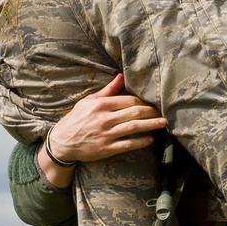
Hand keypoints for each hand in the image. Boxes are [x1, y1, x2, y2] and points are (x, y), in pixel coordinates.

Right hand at [37, 75, 165, 184]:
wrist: (62, 142)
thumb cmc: (76, 119)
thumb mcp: (88, 101)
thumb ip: (106, 90)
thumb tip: (121, 76)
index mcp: (101, 105)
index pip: (128, 100)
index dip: (144, 101)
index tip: (153, 102)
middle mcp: (105, 119)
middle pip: (134, 112)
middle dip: (152, 111)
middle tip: (164, 111)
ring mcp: (106, 134)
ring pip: (134, 127)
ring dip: (151, 125)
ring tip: (163, 123)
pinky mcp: (106, 149)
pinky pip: (127, 144)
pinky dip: (140, 142)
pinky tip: (150, 139)